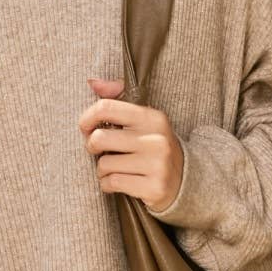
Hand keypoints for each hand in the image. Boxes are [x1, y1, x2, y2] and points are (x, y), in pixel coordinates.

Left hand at [78, 77, 183, 211]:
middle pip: (100, 138)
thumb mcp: (143, 120)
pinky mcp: (154, 187)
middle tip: (99, 151)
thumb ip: (117, 98)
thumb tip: (93, 83)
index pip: (107, 107)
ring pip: (104, 164)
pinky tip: (117, 182)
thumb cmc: (154, 146)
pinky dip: (107, 184)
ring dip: (102, 170)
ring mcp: (157, 164)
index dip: (87, 118)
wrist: (186, 179)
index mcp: (152, 117)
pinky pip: (112, 183)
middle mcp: (156, 139)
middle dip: (92, 147)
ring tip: (113, 168)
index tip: (85, 128)